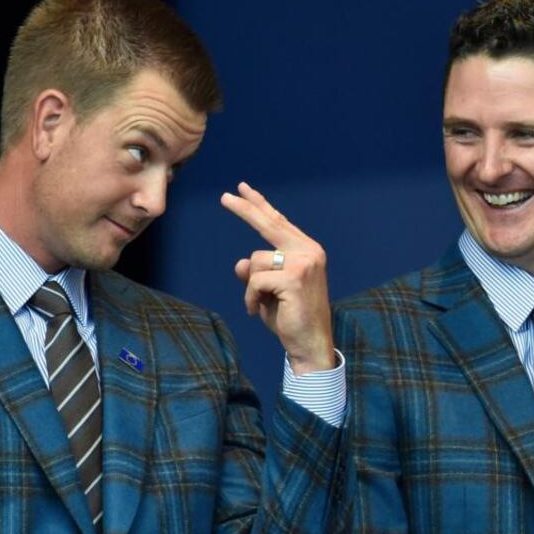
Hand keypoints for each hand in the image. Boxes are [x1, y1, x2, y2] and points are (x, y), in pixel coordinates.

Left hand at [221, 182, 333, 374]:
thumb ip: (257, 273)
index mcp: (307, 250)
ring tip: (260, 304)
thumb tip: (241, 263)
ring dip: (250, 286)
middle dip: (245, 209)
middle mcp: (308, 251)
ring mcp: (303, 263)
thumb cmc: (290, 318)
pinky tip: (257, 311)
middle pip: (269, 224)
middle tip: (224, 197)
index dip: (260, 205)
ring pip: (255, 261)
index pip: (279, 222)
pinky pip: (255, 280)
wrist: (310, 344)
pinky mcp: (293, 278)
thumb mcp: (268, 291)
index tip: (243, 189)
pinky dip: (250, 298)